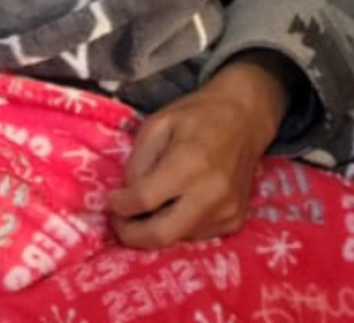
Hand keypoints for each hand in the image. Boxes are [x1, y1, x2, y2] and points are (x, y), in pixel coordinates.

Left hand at [107, 53, 291, 248]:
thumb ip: (138, 161)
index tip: (109, 201)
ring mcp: (227, 211)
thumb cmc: (197, 115)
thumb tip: (127, 196)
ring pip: (177, 238)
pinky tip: (172, 206)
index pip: (145, 199)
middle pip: (161, 234)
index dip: (120, 205)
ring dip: (153, 230)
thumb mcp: (157, 123)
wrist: (244, 118)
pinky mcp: (235, 221)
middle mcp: (212, 193)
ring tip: (143, 210)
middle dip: (131, 234)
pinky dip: (176, 226)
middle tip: (118, 222)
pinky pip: (195, 235)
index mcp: (190, 162)